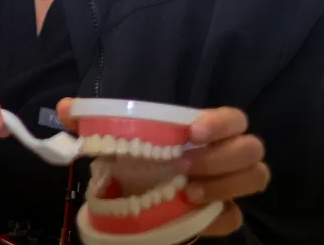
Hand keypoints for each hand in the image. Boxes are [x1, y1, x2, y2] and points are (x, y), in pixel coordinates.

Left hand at [56, 101, 268, 237]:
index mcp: (204, 128)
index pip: (233, 117)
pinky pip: (236, 216)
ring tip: (188, 192)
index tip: (191, 132)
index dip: (220, 122)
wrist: (136, 194)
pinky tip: (192, 213)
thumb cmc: (135, 157)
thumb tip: (67, 107)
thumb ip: (89, 121)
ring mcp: (229, 184)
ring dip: (224, 184)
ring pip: (256, 178)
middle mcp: (224, 153)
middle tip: (184, 165)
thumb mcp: (111, 139)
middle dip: (221, 157)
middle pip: (251, 148)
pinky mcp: (225, 214)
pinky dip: (219, 215)